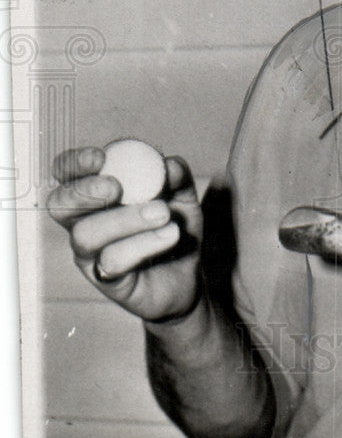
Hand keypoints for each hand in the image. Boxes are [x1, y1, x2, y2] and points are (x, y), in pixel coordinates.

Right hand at [47, 147, 203, 322]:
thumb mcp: (182, 196)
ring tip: (164, 214)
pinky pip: (113, 260)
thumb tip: (168, 165)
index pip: (67, 175)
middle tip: (115, 187)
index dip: (74, 164)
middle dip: (83, 192)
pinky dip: (144, 244)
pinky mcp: (106, 279)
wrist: (187, 274)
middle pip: (60, 205)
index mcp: (96, 195)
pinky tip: (170, 235)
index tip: (99, 158)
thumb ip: (176, 178)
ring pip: (87, 234)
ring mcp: (91, 254)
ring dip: (126, 219)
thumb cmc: (173, 227)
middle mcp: (85, 222)